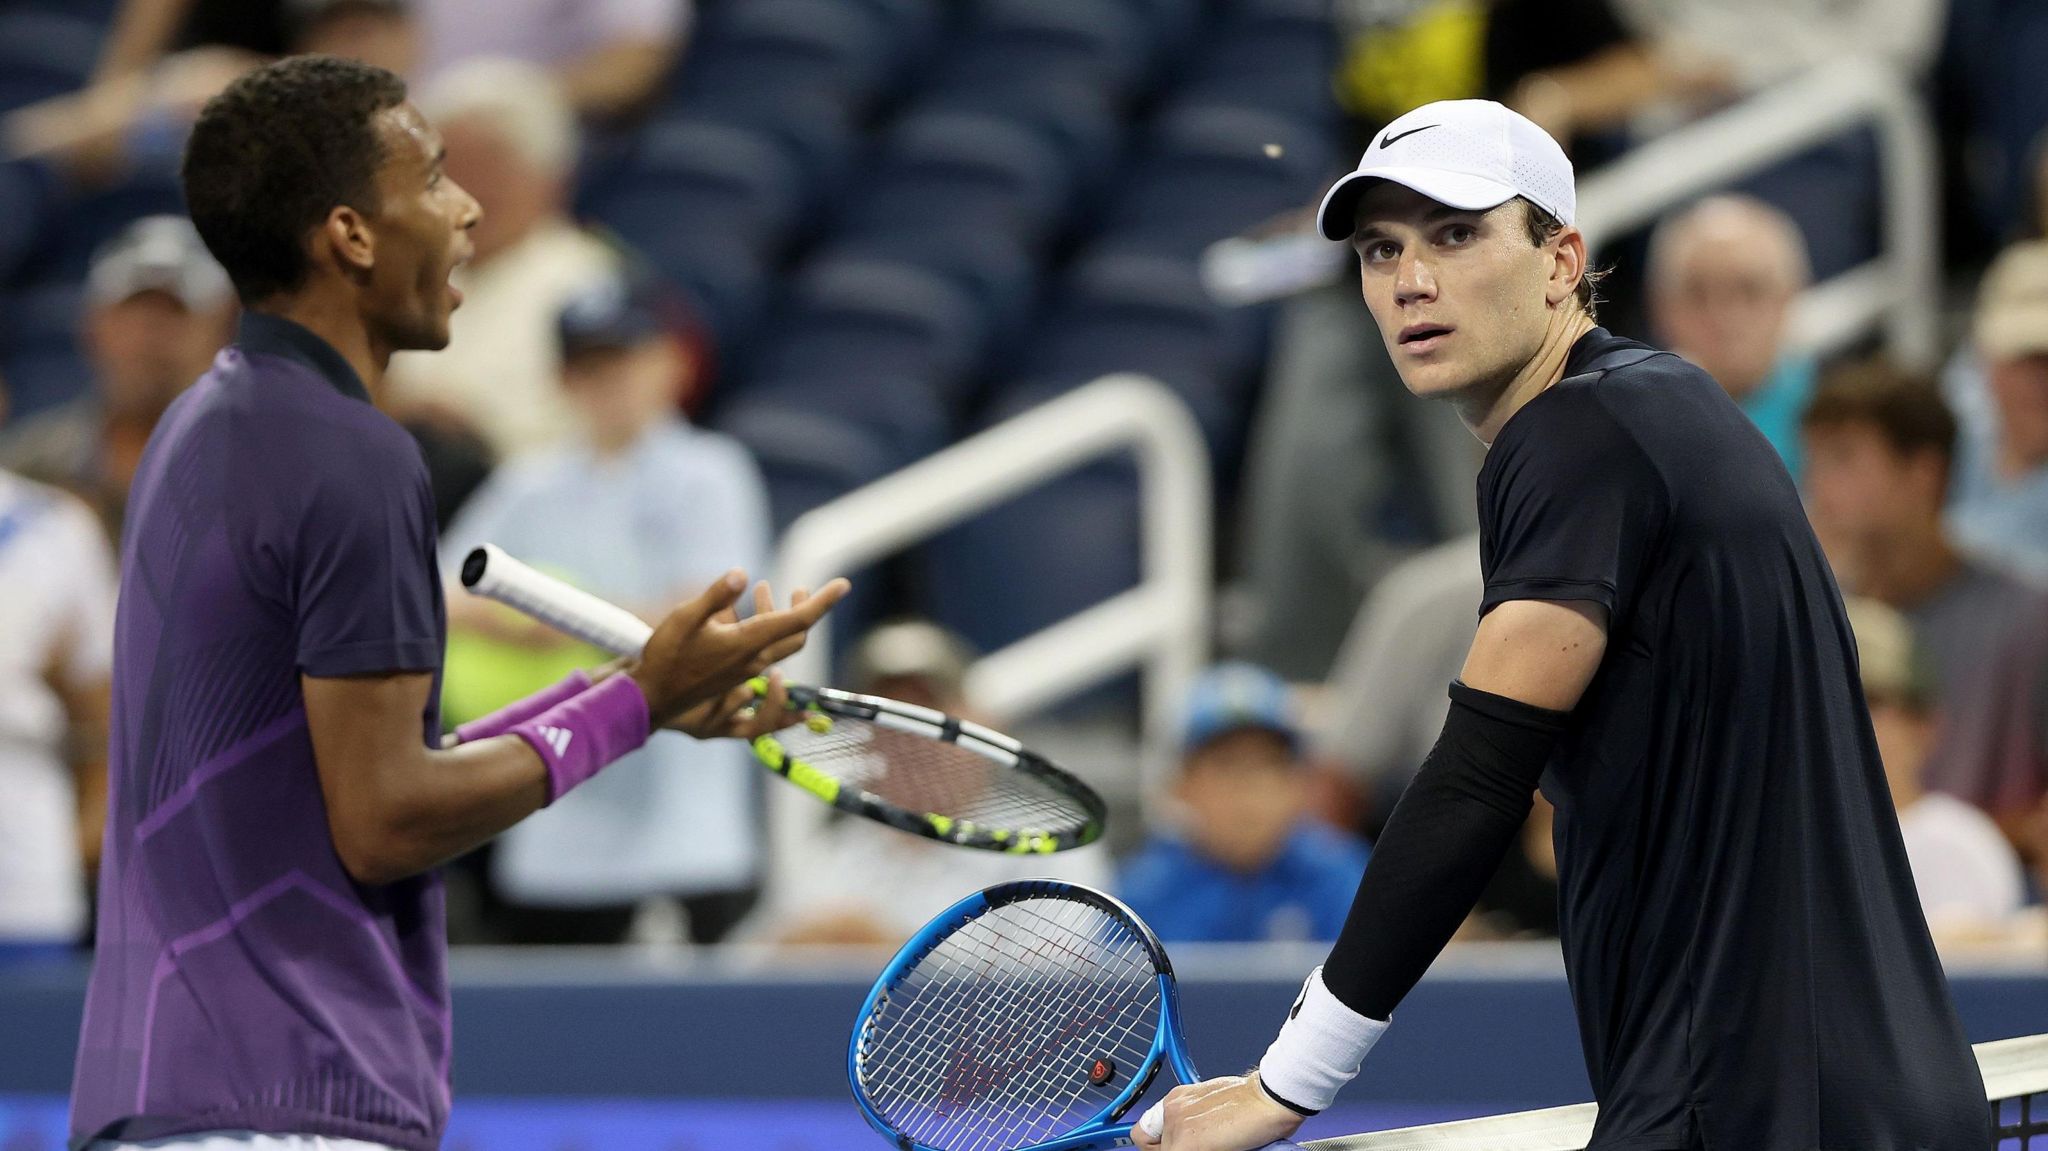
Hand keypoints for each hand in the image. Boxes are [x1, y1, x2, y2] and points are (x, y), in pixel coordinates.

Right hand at [630, 574, 848, 729]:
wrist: (652, 698)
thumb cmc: (665, 657)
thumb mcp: (685, 618)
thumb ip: (715, 596)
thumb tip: (743, 572)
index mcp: (748, 644)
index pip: (796, 621)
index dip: (822, 602)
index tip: (843, 585)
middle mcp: (754, 660)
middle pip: (796, 634)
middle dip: (805, 608)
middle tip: (801, 586)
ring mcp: (746, 670)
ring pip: (780, 643)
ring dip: (780, 616)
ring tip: (762, 589)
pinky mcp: (736, 675)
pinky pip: (765, 653)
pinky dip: (765, 629)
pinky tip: (745, 615)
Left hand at [1133, 1073, 1303, 1149]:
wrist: (1267, 1098)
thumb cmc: (1254, 1102)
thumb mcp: (1215, 1106)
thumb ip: (1196, 1120)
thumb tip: (1197, 1136)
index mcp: (1177, 1099)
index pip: (1146, 1133)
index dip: (1157, 1146)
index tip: (1167, 1149)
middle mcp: (1171, 1110)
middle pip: (1154, 1148)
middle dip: (1173, 1150)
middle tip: (1202, 1147)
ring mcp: (1175, 1127)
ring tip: (1219, 1146)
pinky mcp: (1184, 1145)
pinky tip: (1223, 1148)